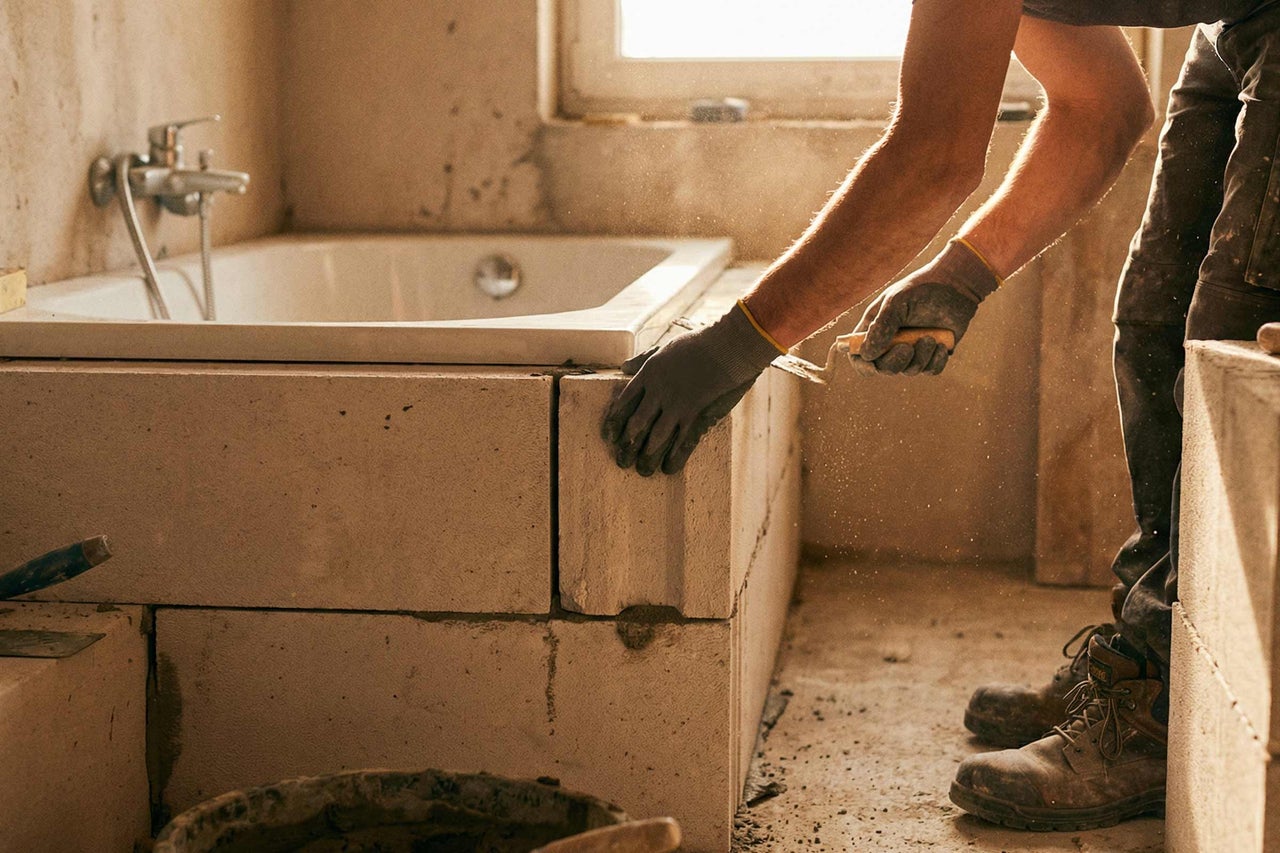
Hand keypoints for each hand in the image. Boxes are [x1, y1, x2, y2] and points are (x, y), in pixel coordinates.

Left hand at [601, 302, 783, 475]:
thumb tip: (623, 367)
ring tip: (642, 471)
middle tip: (622, 461)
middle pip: (636, 425)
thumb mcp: (665, 347)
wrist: (726, 348)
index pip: (624, 403)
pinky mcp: (696, 415)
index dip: (615, 423)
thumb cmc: (698, 345)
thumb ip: (643, 359)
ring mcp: (676, 406)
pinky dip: (675, 458)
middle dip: (627, 446)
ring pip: (655, 438)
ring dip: (647, 457)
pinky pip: (682, 442)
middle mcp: (658, 393)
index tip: (609, 437)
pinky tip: (669, 469)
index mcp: (648, 375)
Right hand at [853, 239, 1000, 374]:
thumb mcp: (896, 301)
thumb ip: (881, 327)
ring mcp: (912, 350)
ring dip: (920, 358)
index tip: (872, 364)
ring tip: (930, 338)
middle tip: (907, 348)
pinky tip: (942, 345)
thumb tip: (867, 354)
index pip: (859, 356)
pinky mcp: (932, 354)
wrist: (956, 284)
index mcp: (874, 329)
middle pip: (884, 368)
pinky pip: (930, 370)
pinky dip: (935, 362)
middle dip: (895, 362)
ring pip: (909, 370)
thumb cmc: (921, 289)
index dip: (863, 364)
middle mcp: (891, 343)